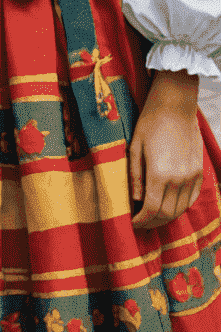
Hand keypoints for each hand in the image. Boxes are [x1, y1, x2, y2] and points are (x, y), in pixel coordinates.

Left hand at [130, 71, 202, 228]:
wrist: (175, 107)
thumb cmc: (149, 124)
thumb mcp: (134, 148)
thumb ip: (134, 176)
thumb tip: (135, 199)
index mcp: (159, 173)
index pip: (151, 208)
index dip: (141, 220)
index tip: (132, 223)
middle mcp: (179, 179)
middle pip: (168, 213)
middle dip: (153, 222)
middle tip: (141, 224)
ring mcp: (192, 176)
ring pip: (181, 208)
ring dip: (167, 217)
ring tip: (153, 219)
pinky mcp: (199, 172)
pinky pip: (192, 198)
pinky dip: (181, 207)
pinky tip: (171, 208)